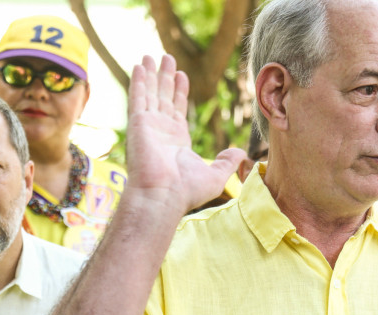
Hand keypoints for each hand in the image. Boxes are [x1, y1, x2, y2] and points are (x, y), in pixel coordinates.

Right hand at [125, 54, 244, 217]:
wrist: (163, 196)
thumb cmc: (187, 191)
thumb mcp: (215, 175)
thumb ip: (227, 161)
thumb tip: (239, 152)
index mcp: (177, 141)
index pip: (177, 110)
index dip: (179, 92)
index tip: (182, 75)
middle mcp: (161, 131)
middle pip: (164, 97)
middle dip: (165, 78)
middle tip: (167, 58)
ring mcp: (149, 126)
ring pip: (151, 93)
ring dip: (152, 74)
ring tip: (153, 56)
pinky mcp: (139, 122)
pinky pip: (139, 96)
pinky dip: (139, 81)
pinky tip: (140, 66)